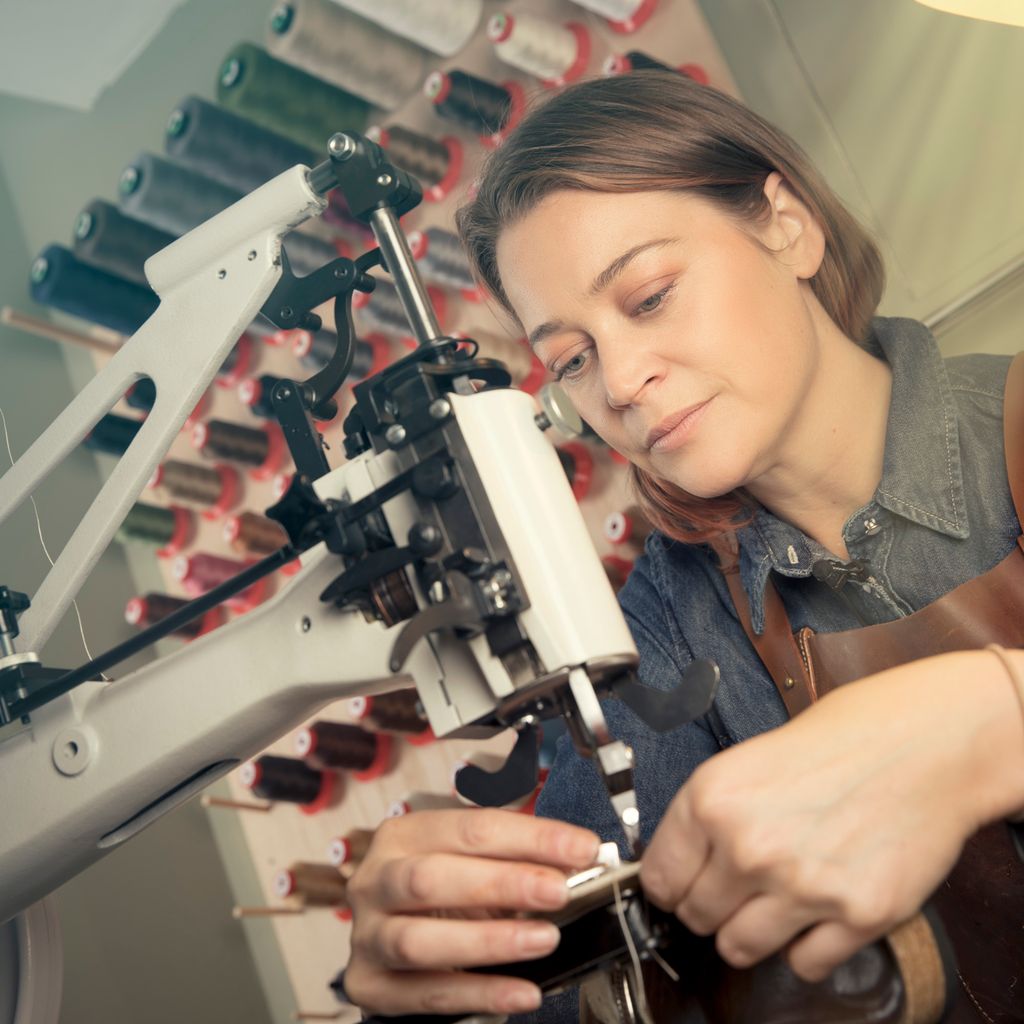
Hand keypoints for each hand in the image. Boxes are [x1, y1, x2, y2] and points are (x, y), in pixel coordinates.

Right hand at [343, 808, 599, 1016]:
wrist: (395, 940)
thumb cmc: (441, 894)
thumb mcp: (473, 864)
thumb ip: (516, 860)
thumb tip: (577, 859)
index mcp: (404, 835)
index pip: (470, 828)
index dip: (530, 836)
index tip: (581, 848)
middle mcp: (377, 880)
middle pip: (431, 877)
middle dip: (502, 883)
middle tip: (558, 891)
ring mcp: (368, 935)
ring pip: (419, 940)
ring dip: (489, 941)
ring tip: (544, 940)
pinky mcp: (370, 985)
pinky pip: (427, 994)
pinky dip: (480, 994)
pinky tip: (523, 991)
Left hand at [639, 649, 1023, 981]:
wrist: (922, 744)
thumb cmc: (840, 740)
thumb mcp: (747, 760)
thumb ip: (711, 815)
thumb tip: (680, 864)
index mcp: (713, 799)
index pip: (659, 878)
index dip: (671, 885)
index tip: (682, 887)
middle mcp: (748, 847)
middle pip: (697, 917)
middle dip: (712, 907)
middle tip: (737, 890)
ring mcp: (802, 886)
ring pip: (739, 948)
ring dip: (751, 932)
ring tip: (774, 903)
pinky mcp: (856, 916)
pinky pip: (805, 963)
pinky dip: (807, 947)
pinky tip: (817, 913)